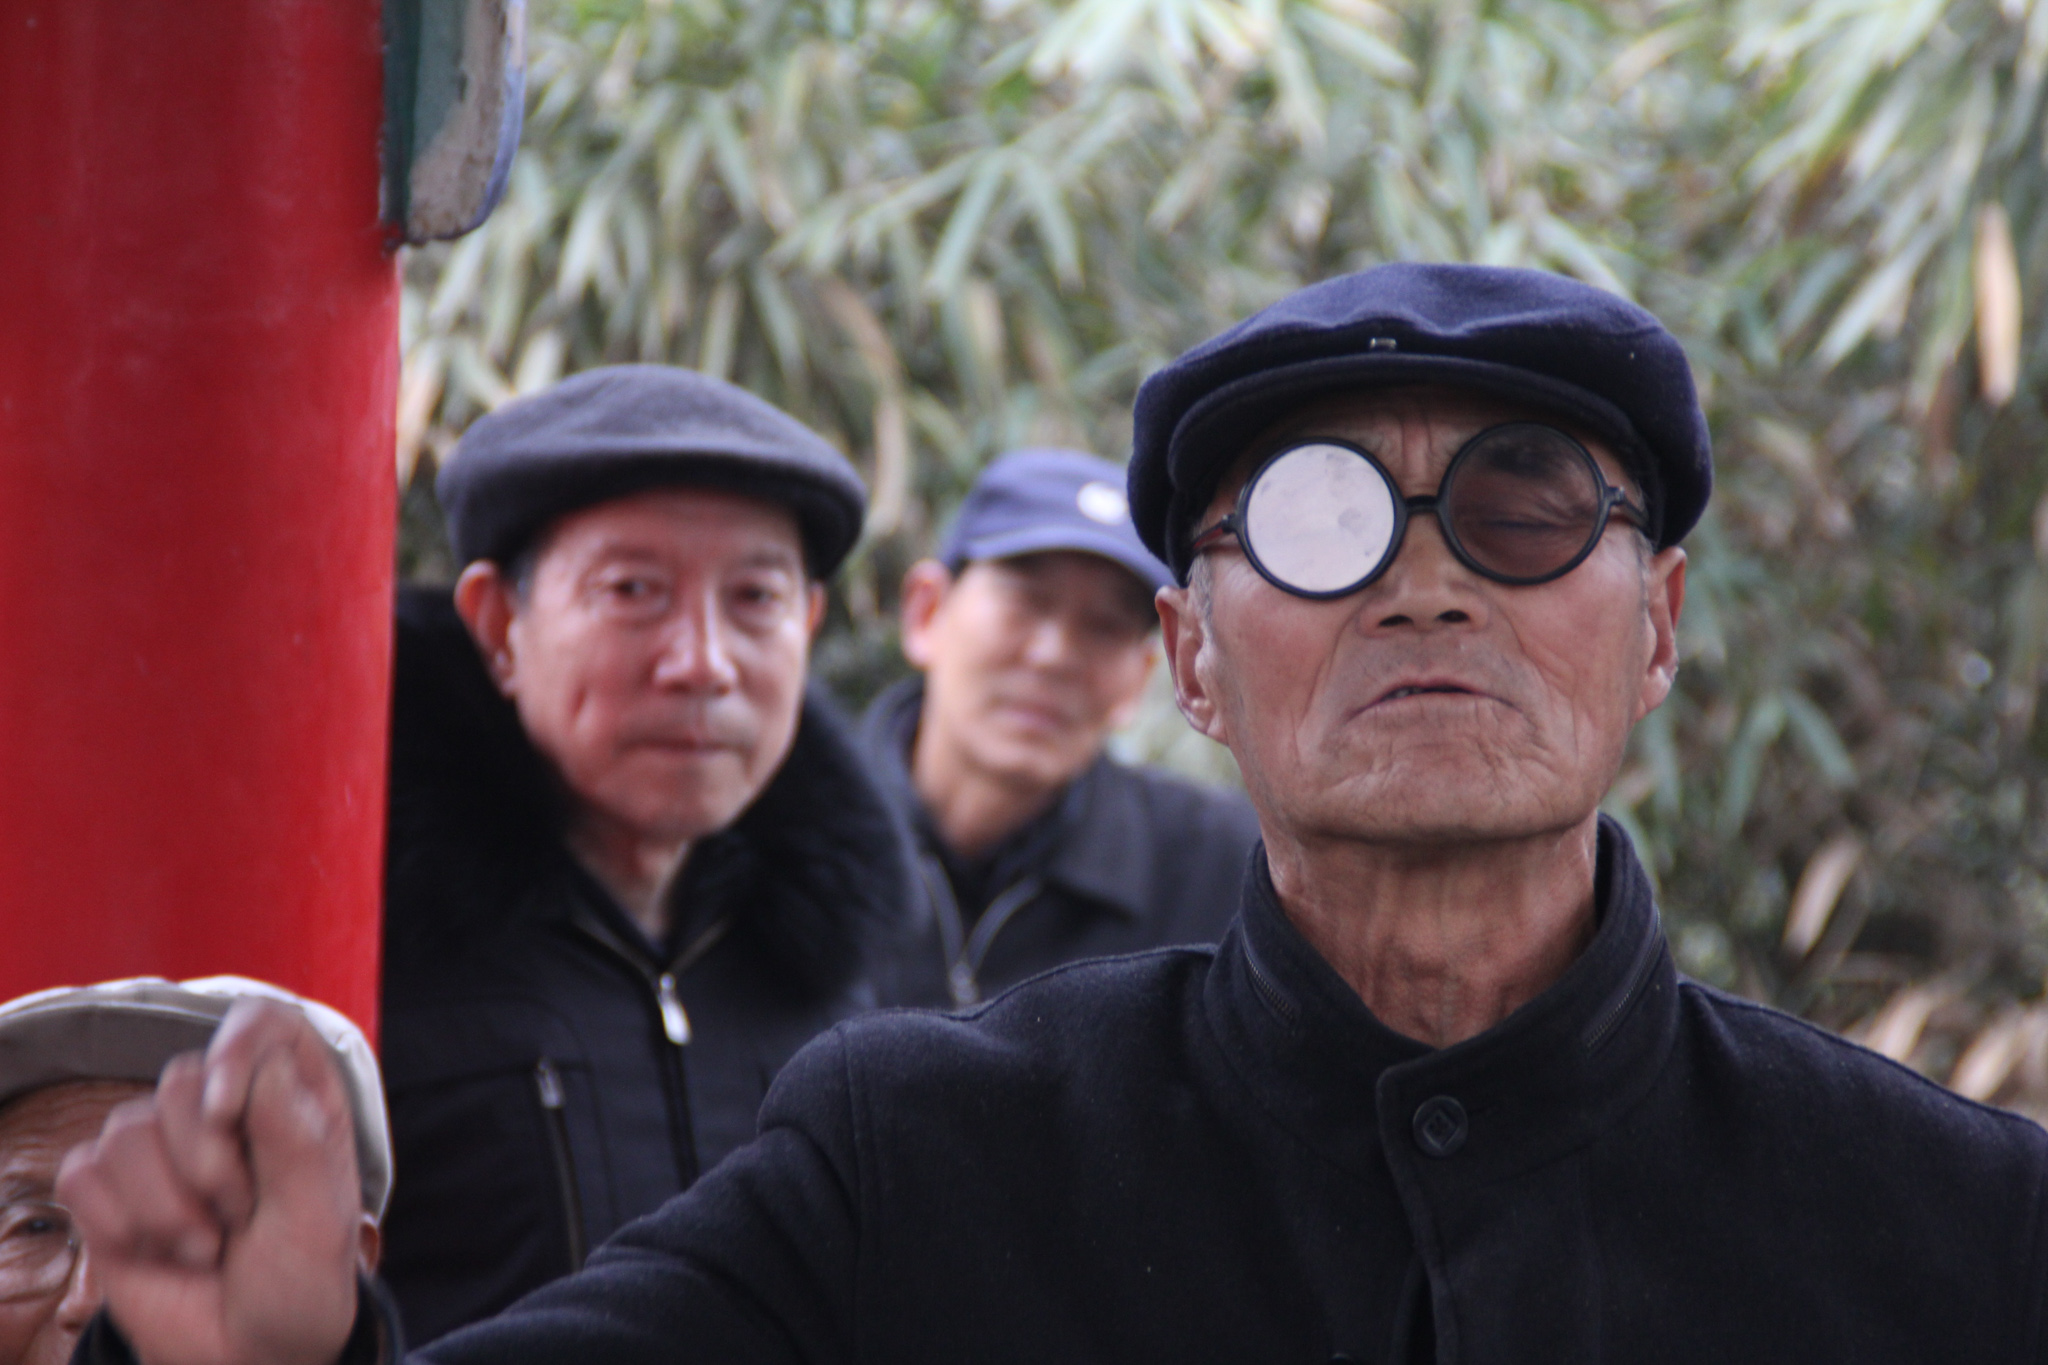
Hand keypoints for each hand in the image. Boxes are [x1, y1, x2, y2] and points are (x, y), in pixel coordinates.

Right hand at [57, 1000, 362, 1364]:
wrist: (251, 1353)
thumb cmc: (300, 1279)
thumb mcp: (317, 1216)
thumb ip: (296, 1138)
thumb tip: (261, 1064)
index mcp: (294, 1096)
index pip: (261, 1023)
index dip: (235, 1048)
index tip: (227, 1108)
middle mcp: (224, 1107)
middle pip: (183, 1079)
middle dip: (210, 1165)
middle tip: (244, 1219)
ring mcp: (161, 1145)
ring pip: (127, 1129)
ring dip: (168, 1207)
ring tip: (210, 1246)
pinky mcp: (108, 1188)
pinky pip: (82, 1172)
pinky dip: (121, 1223)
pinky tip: (158, 1252)